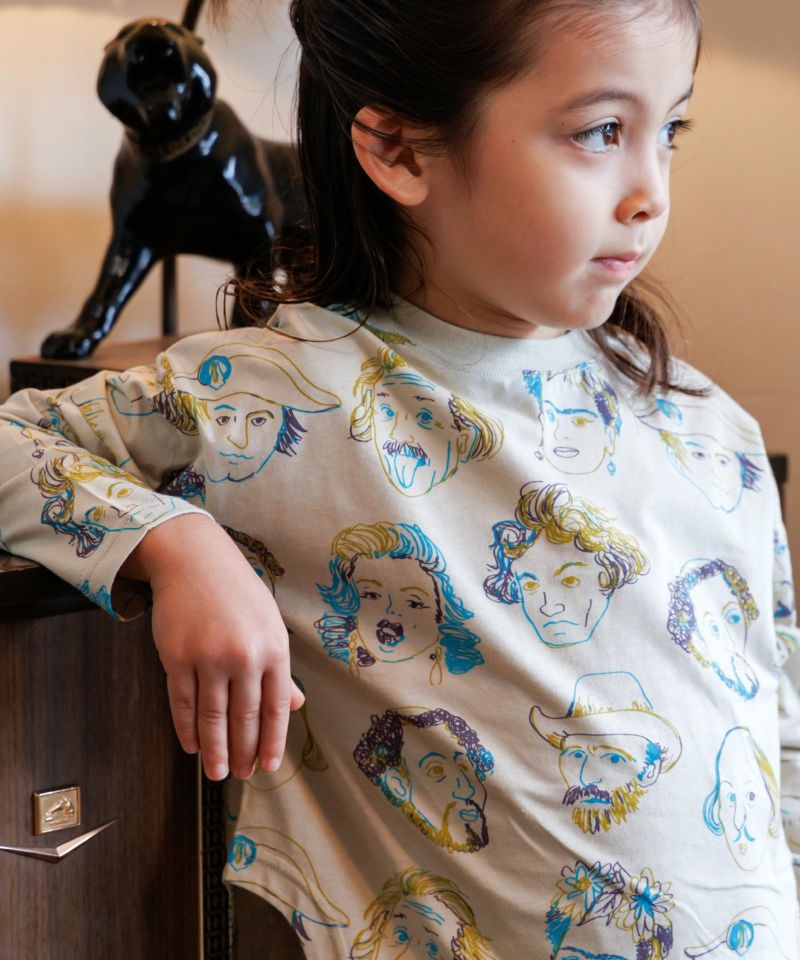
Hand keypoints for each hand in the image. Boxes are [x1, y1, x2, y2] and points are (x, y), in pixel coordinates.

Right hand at [120, 514, 304, 779]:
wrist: (196, 560)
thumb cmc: (238, 593)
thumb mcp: (269, 624)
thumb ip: (280, 669)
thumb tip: (295, 707)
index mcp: (274, 648)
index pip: (276, 708)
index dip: (272, 742)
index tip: (268, 766)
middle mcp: (244, 656)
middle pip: (244, 718)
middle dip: (244, 752)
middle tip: (241, 776)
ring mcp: (209, 657)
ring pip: (213, 717)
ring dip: (216, 750)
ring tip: (218, 772)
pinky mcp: (177, 657)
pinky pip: (183, 703)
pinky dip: (187, 729)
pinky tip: (192, 745)